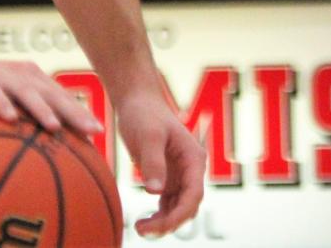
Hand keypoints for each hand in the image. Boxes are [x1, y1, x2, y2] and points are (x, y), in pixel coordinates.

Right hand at [0, 57, 101, 134]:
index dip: (79, 113)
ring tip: (55, 126)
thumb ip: (22, 125)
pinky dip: (1, 103)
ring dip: (40, 107)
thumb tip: (48, 158)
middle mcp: (18, 74)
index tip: (98, 134)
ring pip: (24, 89)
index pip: (60, 96)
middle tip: (91, 130)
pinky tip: (10, 118)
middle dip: (72, 110)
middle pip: (50, 92)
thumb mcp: (0, 111)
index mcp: (29, 80)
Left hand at [116, 93, 205, 237]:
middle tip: (142, 230)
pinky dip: (159, 215)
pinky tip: (144, 222)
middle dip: (169, 223)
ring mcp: (180, 175)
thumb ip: (153, 162)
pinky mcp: (167, 177)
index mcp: (193, 159)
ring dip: (164, 222)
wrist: (137, 100)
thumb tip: (155, 192)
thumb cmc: (144, 113)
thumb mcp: (148, 135)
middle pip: (187, 206)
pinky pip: (168, 203)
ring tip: (140, 229)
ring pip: (178, 208)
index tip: (158, 225)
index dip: (179, 215)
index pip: (194, 195)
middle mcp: (191, 169)